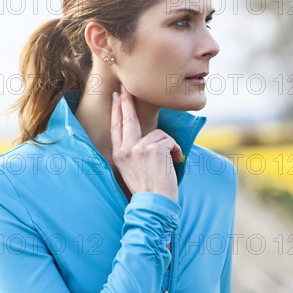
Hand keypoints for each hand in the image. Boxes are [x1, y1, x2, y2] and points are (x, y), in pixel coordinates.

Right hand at [110, 84, 182, 202]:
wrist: (154, 204)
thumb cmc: (148, 190)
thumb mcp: (133, 169)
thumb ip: (134, 151)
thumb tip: (145, 136)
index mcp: (119, 155)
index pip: (116, 128)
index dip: (117, 111)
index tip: (117, 97)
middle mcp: (126, 150)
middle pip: (128, 119)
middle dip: (127, 102)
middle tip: (126, 88)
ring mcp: (138, 148)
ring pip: (159, 134)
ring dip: (168, 146)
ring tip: (169, 162)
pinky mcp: (153, 149)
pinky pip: (169, 140)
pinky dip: (175, 151)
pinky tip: (173, 163)